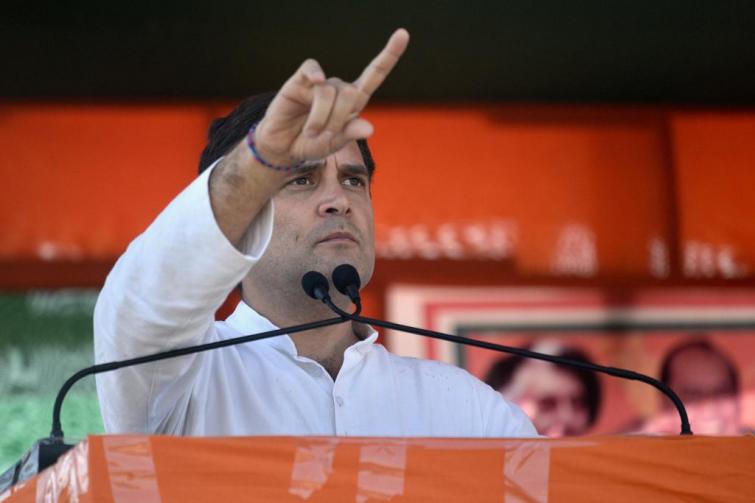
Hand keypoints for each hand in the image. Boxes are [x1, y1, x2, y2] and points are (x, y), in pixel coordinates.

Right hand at [253, 28, 409, 165]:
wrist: (284, 147)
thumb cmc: (312, 144)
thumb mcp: (334, 144)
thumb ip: (350, 135)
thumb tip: (369, 128)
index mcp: (353, 102)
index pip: (374, 75)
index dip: (389, 55)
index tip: (403, 34)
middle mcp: (339, 88)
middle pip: (351, 94)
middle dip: (339, 120)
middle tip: (325, 135)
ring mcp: (320, 84)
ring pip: (330, 92)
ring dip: (321, 118)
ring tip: (310, 132)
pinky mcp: (300, 81)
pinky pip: (312, 70)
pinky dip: (315, 74)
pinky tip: (317, 80)